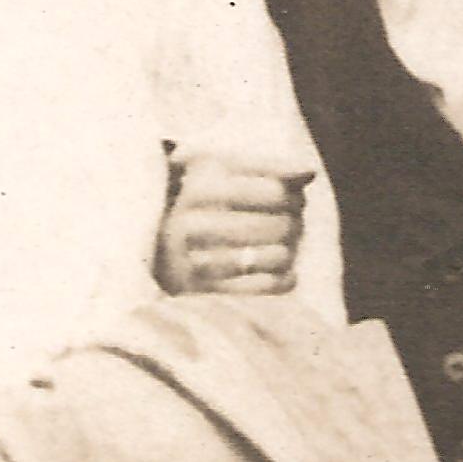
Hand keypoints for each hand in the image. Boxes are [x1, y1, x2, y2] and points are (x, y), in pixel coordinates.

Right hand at [155, 156, 307, 298]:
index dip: (295, 194)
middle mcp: (190, 224)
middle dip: (294, 223)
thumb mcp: (223, 171)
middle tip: (289, 223)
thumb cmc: (202, 201)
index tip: (290, 196)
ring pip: (278, 256)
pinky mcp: (205, 294)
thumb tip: (307, 172)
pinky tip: (279, 270)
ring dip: (289, 251)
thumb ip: (268, 167)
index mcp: (198, 187)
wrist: (155, 245)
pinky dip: (284, 278)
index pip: (278, 190)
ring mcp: (194, 262)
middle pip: (282, 223)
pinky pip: (269, 286)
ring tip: (281, 245)